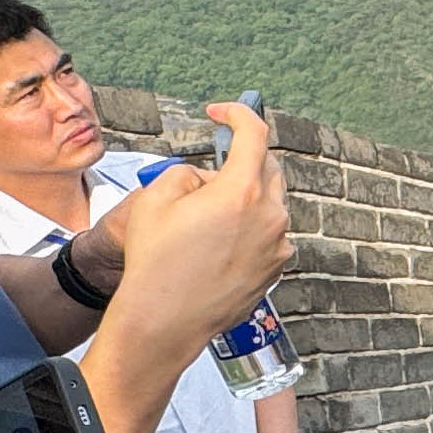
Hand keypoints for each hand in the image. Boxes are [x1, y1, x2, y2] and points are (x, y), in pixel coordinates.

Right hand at [100, 103, 293, 338]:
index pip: (254, 134)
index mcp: (240, 192)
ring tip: (207, 213)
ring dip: (245, 196)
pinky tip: (219, 242)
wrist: (164, 320)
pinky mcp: (277, 268)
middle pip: (267, 167)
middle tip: (214, 164)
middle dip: (243, 157)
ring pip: (269, 203)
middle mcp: (270, 216)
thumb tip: (206, 179)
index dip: (237, 114)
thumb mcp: (154, 198)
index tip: (220, 113)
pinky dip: (251, 226)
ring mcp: (278, 245)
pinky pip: (269, 233)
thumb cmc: (155, 261)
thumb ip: (187, 173)